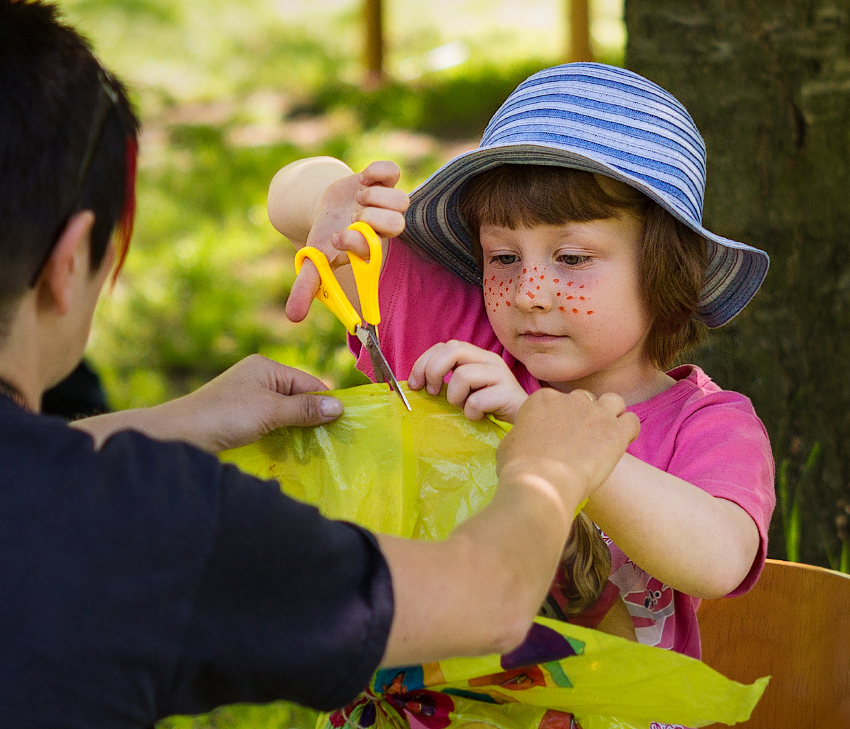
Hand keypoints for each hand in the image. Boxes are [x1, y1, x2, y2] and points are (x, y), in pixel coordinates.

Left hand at [165, 355, 343, 451]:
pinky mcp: (241, 419)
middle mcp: (259, 380)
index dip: (326, 402)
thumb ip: (304, 409)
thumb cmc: (225, 416)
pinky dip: (283, 437)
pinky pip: (272, 425)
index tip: (345, 425)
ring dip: (299, 431)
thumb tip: (339, 406)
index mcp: (266, 367)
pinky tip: (293, 452)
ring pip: (286, 414)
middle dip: (314, 418)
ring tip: (316, 450)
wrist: (178, 436)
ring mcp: (249, 400)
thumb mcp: (270, 411)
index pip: (308, 383)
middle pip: (298, 398)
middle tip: (333, 441)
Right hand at [284, 161, 408, 322]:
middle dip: (371, 219)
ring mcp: (386, 203)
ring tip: (357, 198)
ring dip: (376, 197)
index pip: (374, 249)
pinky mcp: (384, 181)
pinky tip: (363, 179)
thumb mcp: (313, 262)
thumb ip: (306, 288)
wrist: (330, 209)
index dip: (355, 241)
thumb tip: (292, 317)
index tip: (335, 236)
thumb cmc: (324, 239)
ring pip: (402, 199)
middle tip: (353, 215)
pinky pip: (394, 171)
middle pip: (397, 225)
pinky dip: (379, 171)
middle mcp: (383, 228)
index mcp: (369, 250)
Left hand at [408, 340, 527, 422]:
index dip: (424, 362)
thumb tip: (417, 383)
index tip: (415, 384)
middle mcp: (490, 360)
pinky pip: (477, 400)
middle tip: (433, 392)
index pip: (446, 345)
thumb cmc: (492, 409)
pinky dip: (471, 412)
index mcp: (478, 356)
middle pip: (453, 349)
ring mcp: (501, 374)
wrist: (525, 423)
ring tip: (465, 407)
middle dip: (434, 371)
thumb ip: (448, 381)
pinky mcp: (508, 393)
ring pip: (463, 375)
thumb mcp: (467, 390)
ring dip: (455, 397)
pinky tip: (479, 417)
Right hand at [497, 388, 639, 504]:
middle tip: (582, 440)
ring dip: (612, 414)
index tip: (559, 436)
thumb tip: (526, 438)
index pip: (557, 400)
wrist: (540, 485)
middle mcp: (569, 399)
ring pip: (613, 401)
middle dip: (585, 415)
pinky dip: (628, 431)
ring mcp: (595, 412)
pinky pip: (632, 421)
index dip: (560, 418)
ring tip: (607, 435)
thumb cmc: (518, 469)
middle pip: (585, 399)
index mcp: (542, 398)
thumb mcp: (509, 443)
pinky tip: (621, 444)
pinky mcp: (615, 431)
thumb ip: (523, 432)